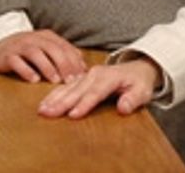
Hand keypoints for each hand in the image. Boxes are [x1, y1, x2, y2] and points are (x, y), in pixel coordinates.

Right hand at [0, 29, 86, 83]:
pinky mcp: (7, 55)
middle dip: (63, 64)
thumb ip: (64, 55)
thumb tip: (84, 67)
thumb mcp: (46, 49)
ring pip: (35, 53)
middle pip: (52, 48)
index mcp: (46, 37)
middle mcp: (34, 39)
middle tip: (71, 80)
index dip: (74, 61)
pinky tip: (33, 80)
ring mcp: (20, 46)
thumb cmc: (26, 51)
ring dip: (47, 67)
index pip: (64, 46)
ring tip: (55, 81)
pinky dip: (26, 70)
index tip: (82, 76)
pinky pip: (16, 61)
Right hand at [37, 57, 160, 118]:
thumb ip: (133, 100)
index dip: (84, 104)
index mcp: (109, 77)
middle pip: (77, 91)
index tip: (73, 115)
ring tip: (42, 110)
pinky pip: (66, 86)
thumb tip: (123, 107)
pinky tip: (45, 103)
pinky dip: (54, 94)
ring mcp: (87, 75)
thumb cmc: (139, 83)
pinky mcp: (82, 79)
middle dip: (62, 103)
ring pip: (68, 88)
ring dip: (54, 99)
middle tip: (48, 113)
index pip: (95, 93)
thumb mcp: (142, 91)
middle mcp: (95, 75)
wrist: (137, 69)